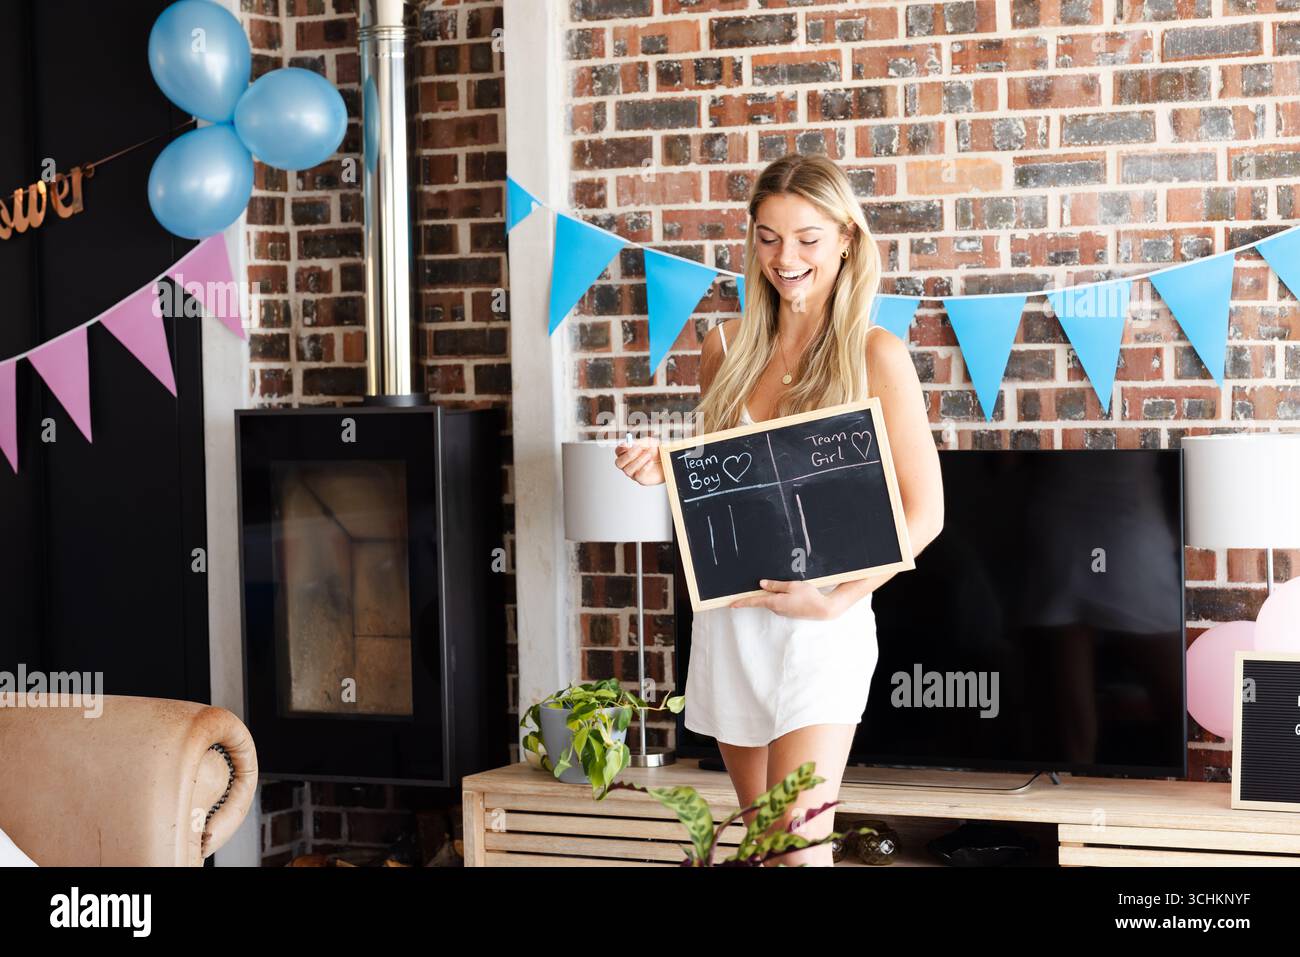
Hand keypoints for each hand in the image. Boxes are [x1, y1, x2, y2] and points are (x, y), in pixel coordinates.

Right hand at [614, 437, 664, 485]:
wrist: (668, 460)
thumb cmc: (656, 451)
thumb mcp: (648, 443)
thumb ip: (638, 442)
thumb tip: (626, 443)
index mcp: (627, 454)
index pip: (618, 452)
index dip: (621, 448)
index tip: (628, 444)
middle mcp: (628, 465)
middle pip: (619, 463)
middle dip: (628, 455)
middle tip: (638, 448)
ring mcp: (634, 473)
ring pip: (628, 470)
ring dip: (639, 461)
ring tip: (649, 455)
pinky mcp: (641, 480)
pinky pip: (638, 476)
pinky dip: (644, 468)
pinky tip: (651, 462)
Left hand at [729, 579, 844, 619]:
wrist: (824, 609)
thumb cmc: (809, 596)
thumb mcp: (792, 586)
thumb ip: (775, 585)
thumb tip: (761, 585)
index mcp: (775, 602)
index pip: (754, 601)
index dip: (742, 602)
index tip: (731, 604)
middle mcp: (777, 609)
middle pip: (762, 600)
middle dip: (754, 596)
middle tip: (745, 591)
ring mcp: (783, 611)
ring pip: (771, 601)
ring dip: (767, 595)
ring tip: (766, 587)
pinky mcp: (789, 611)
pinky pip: (778, 603)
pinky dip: (775, 598)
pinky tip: (781, 592)